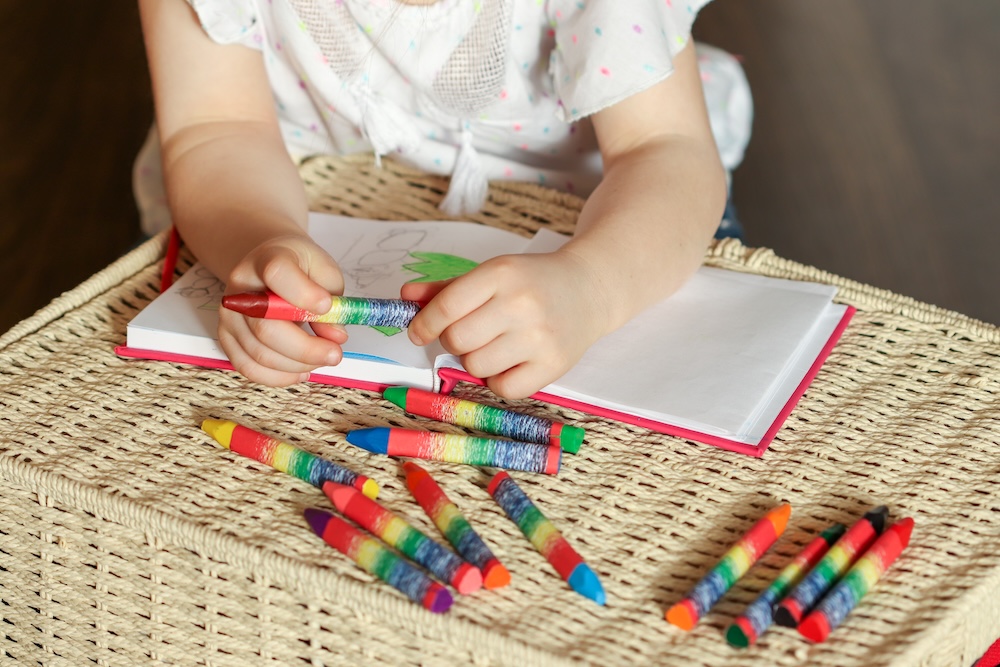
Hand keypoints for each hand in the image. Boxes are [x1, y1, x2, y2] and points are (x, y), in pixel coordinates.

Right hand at [219, 234, 347, 385]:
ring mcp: (229, 315)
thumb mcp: (325, 272)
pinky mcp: (227, 337)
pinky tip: (302, 371)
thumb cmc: (300, 268)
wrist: (268, 265)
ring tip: (322, 359)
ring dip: (297, 364)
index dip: (304, 295)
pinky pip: (248, 367)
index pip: (277, 273)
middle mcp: (240, 288)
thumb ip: (334, 301)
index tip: (328, 306)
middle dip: (306, 348)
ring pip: (259, 353)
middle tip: (335, 353)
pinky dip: (279, 376)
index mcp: (267, 259)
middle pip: (265, 328)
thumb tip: (334, 336)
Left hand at [402, 250, 609, 398]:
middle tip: (470, 333)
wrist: (589, 289)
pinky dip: (498, 380)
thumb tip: (405, 298)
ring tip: (495, 345)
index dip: (424, 324)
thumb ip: (447, 289)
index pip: (446, 307)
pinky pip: (502, 388)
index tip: (419, 331)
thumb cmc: (532, 282)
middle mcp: (521, 304)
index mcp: (501, 274)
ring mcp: (539, 337)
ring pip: (476, 366)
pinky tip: (510, 362)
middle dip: (454, 340)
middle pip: (457, 340)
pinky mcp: (553, 365)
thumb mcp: (492, 274)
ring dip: (476, 361)